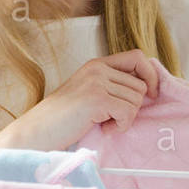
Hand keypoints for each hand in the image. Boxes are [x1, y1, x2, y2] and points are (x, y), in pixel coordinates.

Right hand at [0, 50, 159, 151]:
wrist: (37, 130)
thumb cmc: (61, 118)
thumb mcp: (88, 93)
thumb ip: (111, 85)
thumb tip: (148, 89)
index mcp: (96, 64)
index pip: (138, 57)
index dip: (150, 75)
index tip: (151, 94)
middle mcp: (97, 68)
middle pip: (141, 85)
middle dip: (132, 107)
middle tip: (111, 118)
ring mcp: (96, 82)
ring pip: (137, 100)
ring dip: (125, 118)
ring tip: (103, 123)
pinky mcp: (97, 99)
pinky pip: (128, 113)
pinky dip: (120, 126)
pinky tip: (103, 129)